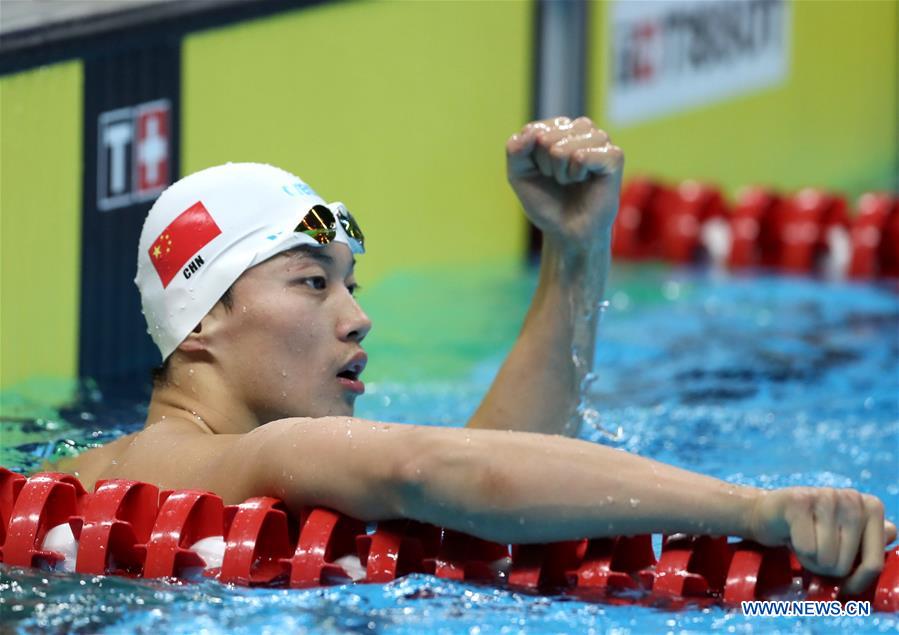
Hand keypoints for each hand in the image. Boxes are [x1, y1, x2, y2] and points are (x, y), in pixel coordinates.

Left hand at [506, 116, 623, 248]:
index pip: (533, 131)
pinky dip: (575, 174)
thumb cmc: (547, 201)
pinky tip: (584, 181)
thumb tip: (533, 132)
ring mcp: (600, 140)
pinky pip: (581, 156)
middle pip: (545, 138)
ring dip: (560, 172)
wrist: (568, 231)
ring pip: (562, 148)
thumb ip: (515, 149)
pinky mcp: (614, 155)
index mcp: (561, 127)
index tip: (544, 173)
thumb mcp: (519, 174)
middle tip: (559, 180)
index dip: (531, 159)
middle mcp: (582, 128)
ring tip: (571, 181)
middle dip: (545, 166)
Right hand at [748, 487, 896, 594]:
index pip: (874, 564)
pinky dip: (797, 551)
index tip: (843, 585)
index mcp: (871, 507)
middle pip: (845, 564)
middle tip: (815, 552)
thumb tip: (892, 533)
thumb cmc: (811, 531)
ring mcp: (826, 495)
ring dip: (810, 560)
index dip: (856, 582)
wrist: (767, 513)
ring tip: (804, 543)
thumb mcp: (844, 538)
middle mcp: (852, 497)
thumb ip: (871, 539)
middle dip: (826, 568)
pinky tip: (791, 536)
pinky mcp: (799, 500)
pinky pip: (806, 548)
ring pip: (826, 558)